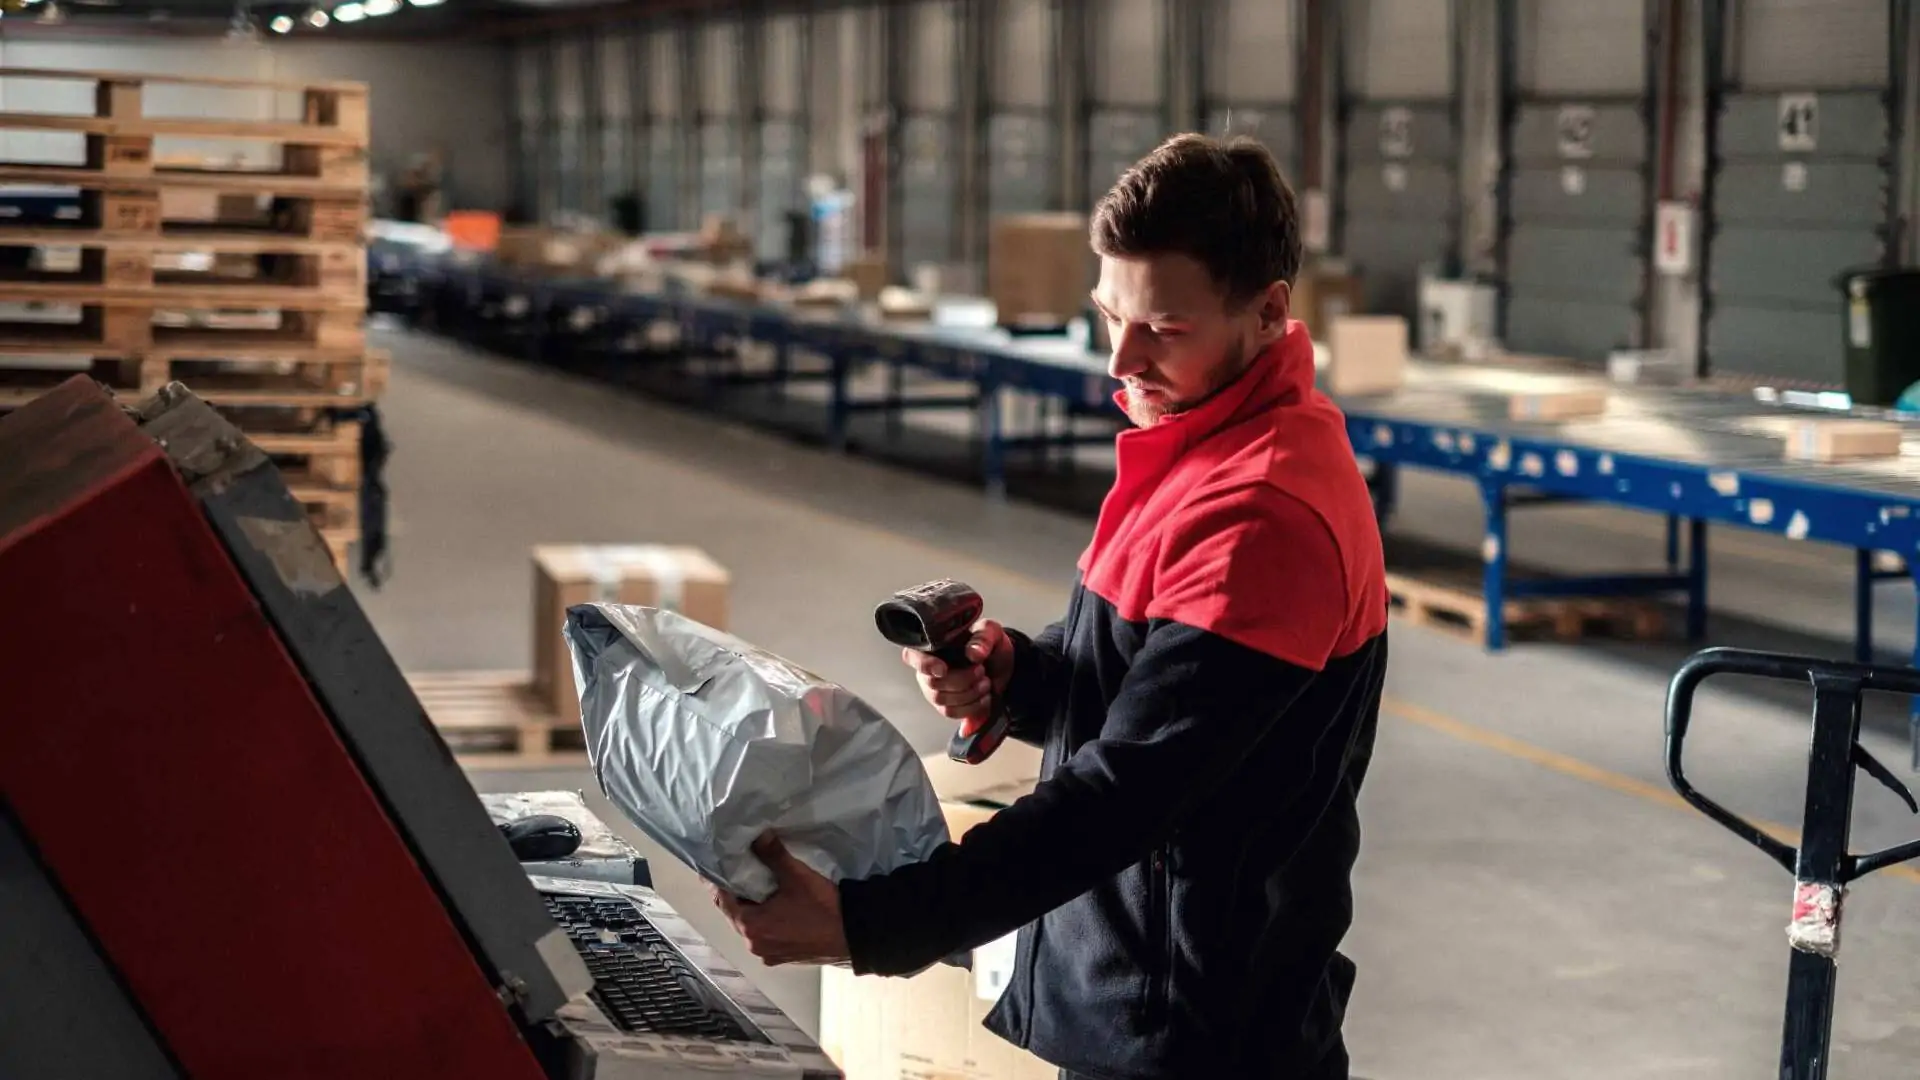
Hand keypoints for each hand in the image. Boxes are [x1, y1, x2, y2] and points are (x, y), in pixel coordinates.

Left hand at [711, 832, 849, 966]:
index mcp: (751, 927)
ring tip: (757, 884)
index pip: (721, 899)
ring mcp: (770, 954)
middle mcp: (754, 944)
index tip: (716, 863)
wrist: (856, 935)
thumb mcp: (796, 876)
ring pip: (751, 925)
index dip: (717, 880)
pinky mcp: (784, 956)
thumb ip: (773, 854)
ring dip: (751, 907)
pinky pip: (766, 934)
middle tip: (737, 868)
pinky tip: (775, 905)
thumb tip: (758, 835)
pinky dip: (765, 919)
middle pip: (735, 913)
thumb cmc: (823, 907)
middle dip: (735, 892)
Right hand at [901, 618, 1012, 724]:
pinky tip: (984, 697)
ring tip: (986, 683)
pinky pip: (951, 712)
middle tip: (981, 671)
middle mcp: (928, 669)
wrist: (1002, 665)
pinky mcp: (946, 705)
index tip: (943, 670)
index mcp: (933, 646)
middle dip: (961, 680)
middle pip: (932, 683)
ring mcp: (935, 689)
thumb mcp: (991, 632)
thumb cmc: (989, 644)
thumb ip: (983, 639)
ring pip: (941, 700)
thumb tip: (972, 653)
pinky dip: (971, 707)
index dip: (925, 665)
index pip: (913, 656)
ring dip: (969, 694)